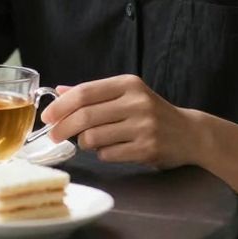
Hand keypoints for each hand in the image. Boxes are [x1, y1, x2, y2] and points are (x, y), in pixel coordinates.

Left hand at [41, 75, 195, 168]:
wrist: (190, 133)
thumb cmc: (151, 113)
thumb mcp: (126, 95)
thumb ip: (93, 93)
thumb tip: (59, 91)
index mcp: (128, 84)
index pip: (85, 92)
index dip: (61, 106)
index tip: (47, 116)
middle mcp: (137, 102)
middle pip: (85, 115)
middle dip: (63, 127)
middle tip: (53, 135)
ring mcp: (143, 126)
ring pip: (94, 137)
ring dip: (85, 142)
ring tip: (90, 141)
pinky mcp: (147, 148)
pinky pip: (108, 154)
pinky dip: (102, 154)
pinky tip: (110, 149)